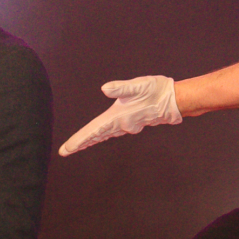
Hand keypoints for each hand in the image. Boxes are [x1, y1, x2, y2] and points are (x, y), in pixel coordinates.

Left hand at [59, 74, 181, 156]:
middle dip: (80, 143)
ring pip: (103, 135)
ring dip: (90, 139)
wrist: (174, 101)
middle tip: (64, 151)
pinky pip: (111, 132)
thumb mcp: (138, 86)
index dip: (79, 140)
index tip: (66, 150)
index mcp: (118, 117)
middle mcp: (121, 125)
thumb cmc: (156, 91)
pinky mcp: (131, 123)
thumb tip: (105, 89)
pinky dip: (101, 134)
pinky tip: (98, 136)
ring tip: (77, 145)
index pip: (93, 131)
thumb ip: (121, 89)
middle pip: (96, 136)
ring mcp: (126, 126)